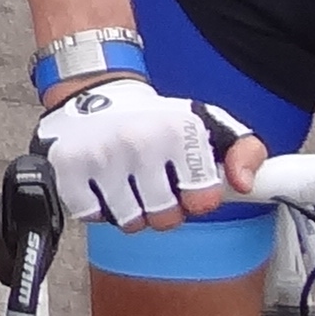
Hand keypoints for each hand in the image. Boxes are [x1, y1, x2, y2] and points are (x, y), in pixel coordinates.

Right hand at [37, 71, 228, 229]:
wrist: (95, 93)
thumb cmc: (155, 119)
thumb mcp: (210, 124)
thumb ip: (246, 152)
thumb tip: (244, 184)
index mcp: (179, 129)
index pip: (203, 200)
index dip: (197, 199)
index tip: (188, 184)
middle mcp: (139, 140)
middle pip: (165, 218)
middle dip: (163, 210)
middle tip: (155, 185)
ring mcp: (101, 154)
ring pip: (128, 222)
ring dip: (130, 211)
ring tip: (128, 184)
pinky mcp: (68, 166)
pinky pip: (92, 216)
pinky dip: (97, 207)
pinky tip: (102, 184)